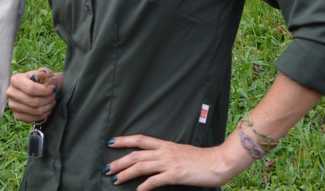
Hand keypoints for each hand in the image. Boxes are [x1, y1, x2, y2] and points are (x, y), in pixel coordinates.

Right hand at [6, 68, 59, 123]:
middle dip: (47, 100)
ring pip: (34, 111)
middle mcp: (11, 92)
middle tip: (53, 96)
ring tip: (52, 102)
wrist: (40, 89)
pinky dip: (43, 115)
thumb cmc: (42, 80)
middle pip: (32, 101)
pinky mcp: (17, 115)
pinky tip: (47, 108)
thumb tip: (41, 75)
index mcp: (15, 79)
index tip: (52, 89)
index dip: (44, 91)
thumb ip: (44, 72)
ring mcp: (12, 105)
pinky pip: (32, 118)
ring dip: (47, 107)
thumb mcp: (45, 73)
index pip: (30, 89)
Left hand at [105, 134, 242, 189]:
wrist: (218, 162)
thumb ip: (168, 154)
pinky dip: (144, 186)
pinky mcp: (175, 174)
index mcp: (165, 145)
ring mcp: (169, 163)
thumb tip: (157, 159)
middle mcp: (164, 152)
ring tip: (115, 179)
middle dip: (119, 161)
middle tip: (107, 168)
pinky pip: (155, 180)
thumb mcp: (181, 152)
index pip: (140, 139)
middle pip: (136, 154)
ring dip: (126, 173)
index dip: (124, 140)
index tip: (111, 142)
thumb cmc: (202, 159)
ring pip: (141, 166)